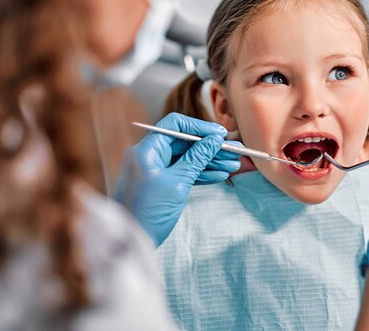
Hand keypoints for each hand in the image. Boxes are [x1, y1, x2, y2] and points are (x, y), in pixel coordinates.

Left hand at [115, 113, 240, 246]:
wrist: (133, 243)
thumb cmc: (149, 212)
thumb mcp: (178, 183)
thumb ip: (197, 158)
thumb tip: (214, 140)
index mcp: (147, 150)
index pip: (175, 126)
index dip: (200, 128)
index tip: (221, 135)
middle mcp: (149, 156)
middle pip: (184, 142)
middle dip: (210, 147)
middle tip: (234, 151)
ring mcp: (154, 170)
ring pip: (186, 158)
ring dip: (210, 161)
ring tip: (233, 165)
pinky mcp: (160, 184)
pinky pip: (183, 172)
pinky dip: (200, 173)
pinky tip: (220, 175)